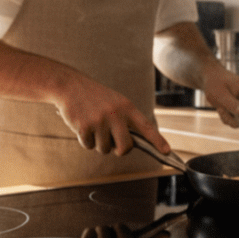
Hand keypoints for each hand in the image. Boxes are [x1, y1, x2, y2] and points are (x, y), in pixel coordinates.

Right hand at [52, 73, 170, 155]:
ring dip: (99, 143)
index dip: (158, 141)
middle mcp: (116, 114)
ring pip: (105, 149)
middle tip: (114, 146)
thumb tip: (129, 146)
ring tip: (94, 127)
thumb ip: (125, 121)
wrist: (70, 86)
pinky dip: (85, 140)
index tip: (167, 151)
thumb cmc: (95, 97)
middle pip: (125, 147)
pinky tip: (82, 126)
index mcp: (127, 107)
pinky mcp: (85, 127)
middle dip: (120, 150)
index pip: (146, 127)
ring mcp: (100, 121)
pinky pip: (89, 146)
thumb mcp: (115, 103)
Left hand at [202, 64, 238, 127]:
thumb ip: (232, 103)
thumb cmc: (215, 82)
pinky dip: (228, 118)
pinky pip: (237, 120)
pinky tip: (221, 109)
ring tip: (220, 108)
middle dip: (236, 120)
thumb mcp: (220, 94)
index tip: (238, 121)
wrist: (212, 77)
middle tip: (222, 111)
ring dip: (229, 119)